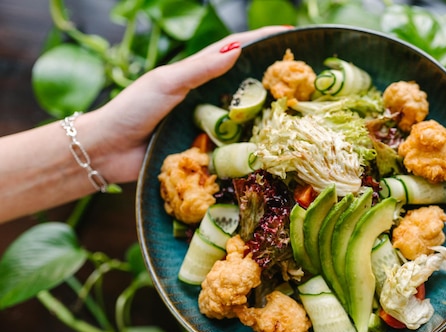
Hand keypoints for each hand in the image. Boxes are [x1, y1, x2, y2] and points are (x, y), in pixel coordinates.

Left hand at [89, 26, 289, 184]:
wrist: (108, 150)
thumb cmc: (133, 110)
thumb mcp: (167, 82)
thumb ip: (200, 68)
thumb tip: (237, 50)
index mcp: (197, 73)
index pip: (236, 51)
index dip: (262, 41)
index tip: (291, 34)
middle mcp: (206, 97)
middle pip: (246, 83)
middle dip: (273, 77)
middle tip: (304, 77)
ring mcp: (207, 124)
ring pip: (244, 117)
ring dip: (268, 114)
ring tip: (297, 111)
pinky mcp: (205, 150)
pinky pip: (233, 146)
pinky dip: (251, 145)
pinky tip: (271, 147)